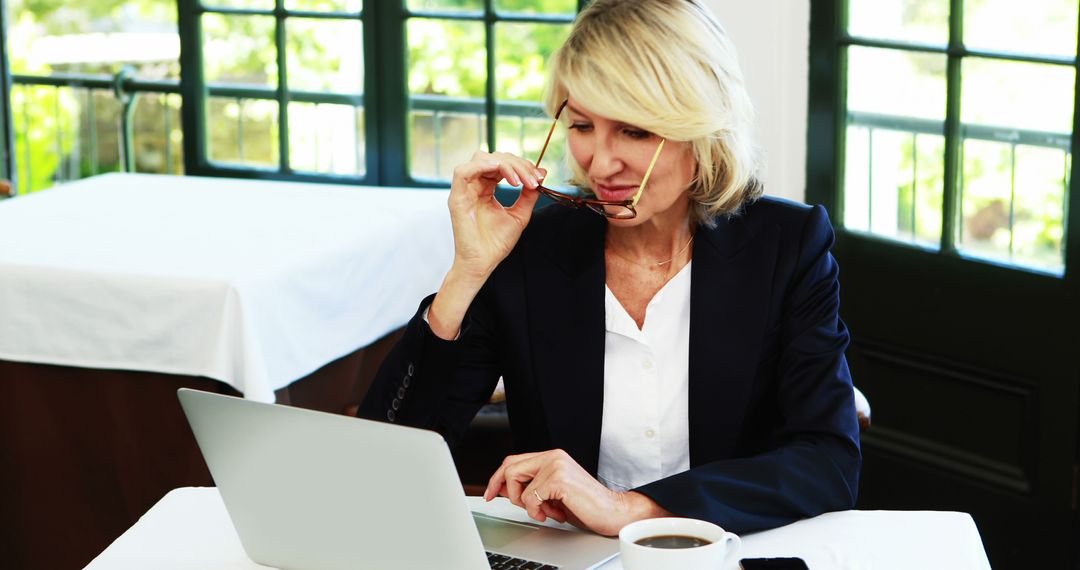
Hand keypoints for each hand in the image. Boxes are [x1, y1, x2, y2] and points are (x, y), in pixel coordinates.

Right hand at [426, 151, 543, 339]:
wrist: (483, 262)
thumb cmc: (496, 243)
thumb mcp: (519, 214)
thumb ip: (528, 194)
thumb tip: (541, 172)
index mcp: (486, 187)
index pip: (503, 164)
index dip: (521, 166)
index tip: (539, 178)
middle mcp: (474, 185)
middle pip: (494, 158)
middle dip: (517, 164)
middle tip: (533, 180)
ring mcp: (464, 190)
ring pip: (481, 159)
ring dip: (504, 164)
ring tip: (519, 181)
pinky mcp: (456, 197)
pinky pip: (463, 171)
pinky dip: (483, 166)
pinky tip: (501, 173)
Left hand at [482, 449, 669, 535]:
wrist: (612, 512)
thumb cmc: (585, 504)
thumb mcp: (552, 493)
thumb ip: (531, 485)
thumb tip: (502, 489)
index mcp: (551, 456)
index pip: (513, 461)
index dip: (497, 478)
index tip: (489, 494)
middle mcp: (553, 456)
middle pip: (509, 467)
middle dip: (507, 492)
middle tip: (523, 507)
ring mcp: (556, 465)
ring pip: (517, 485)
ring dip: (527, 505)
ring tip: (547, 511)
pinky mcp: (559, 478)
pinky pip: (530, 497)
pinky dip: (538, 511)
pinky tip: (555, 514)